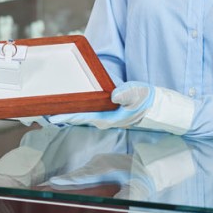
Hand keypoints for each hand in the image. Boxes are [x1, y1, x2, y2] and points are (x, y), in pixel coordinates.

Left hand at [46, 82, 194, 134]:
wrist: (170, 114)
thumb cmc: (157, 104)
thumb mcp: (146, 95)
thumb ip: (130, 94)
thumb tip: (114, 95)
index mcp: (113, 115)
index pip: (86, 115)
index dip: (68, 114)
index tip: (52, 115)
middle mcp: (108, 118)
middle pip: (80, 117)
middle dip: (62, 115)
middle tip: (42, 114)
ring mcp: (110, 117)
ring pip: (84, 116)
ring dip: (67, 114)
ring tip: (50, 112)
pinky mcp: (113, 114)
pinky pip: (90, 112)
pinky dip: (78, 110)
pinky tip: (70, 108)